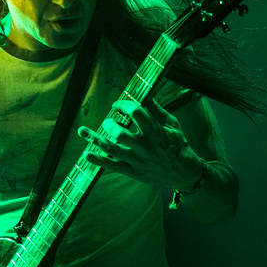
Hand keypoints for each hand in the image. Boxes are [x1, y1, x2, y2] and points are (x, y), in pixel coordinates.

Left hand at [78, 99, 203, 188]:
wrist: (184, 173)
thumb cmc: (178, 145)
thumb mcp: (172, 124)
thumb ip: (157, 110)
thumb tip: (145, 94)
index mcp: (156, 132)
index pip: (137, 113)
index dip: (124, 105)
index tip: (117, 105)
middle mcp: (145, 147)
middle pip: (121, 134)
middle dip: (110, 125)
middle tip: (108, 121)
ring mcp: (138, 160)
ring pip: (113, 150)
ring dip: (96, 140)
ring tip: (82, 131)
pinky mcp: (133, 172)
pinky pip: (113, 166)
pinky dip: (98, 160)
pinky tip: (86, 154)